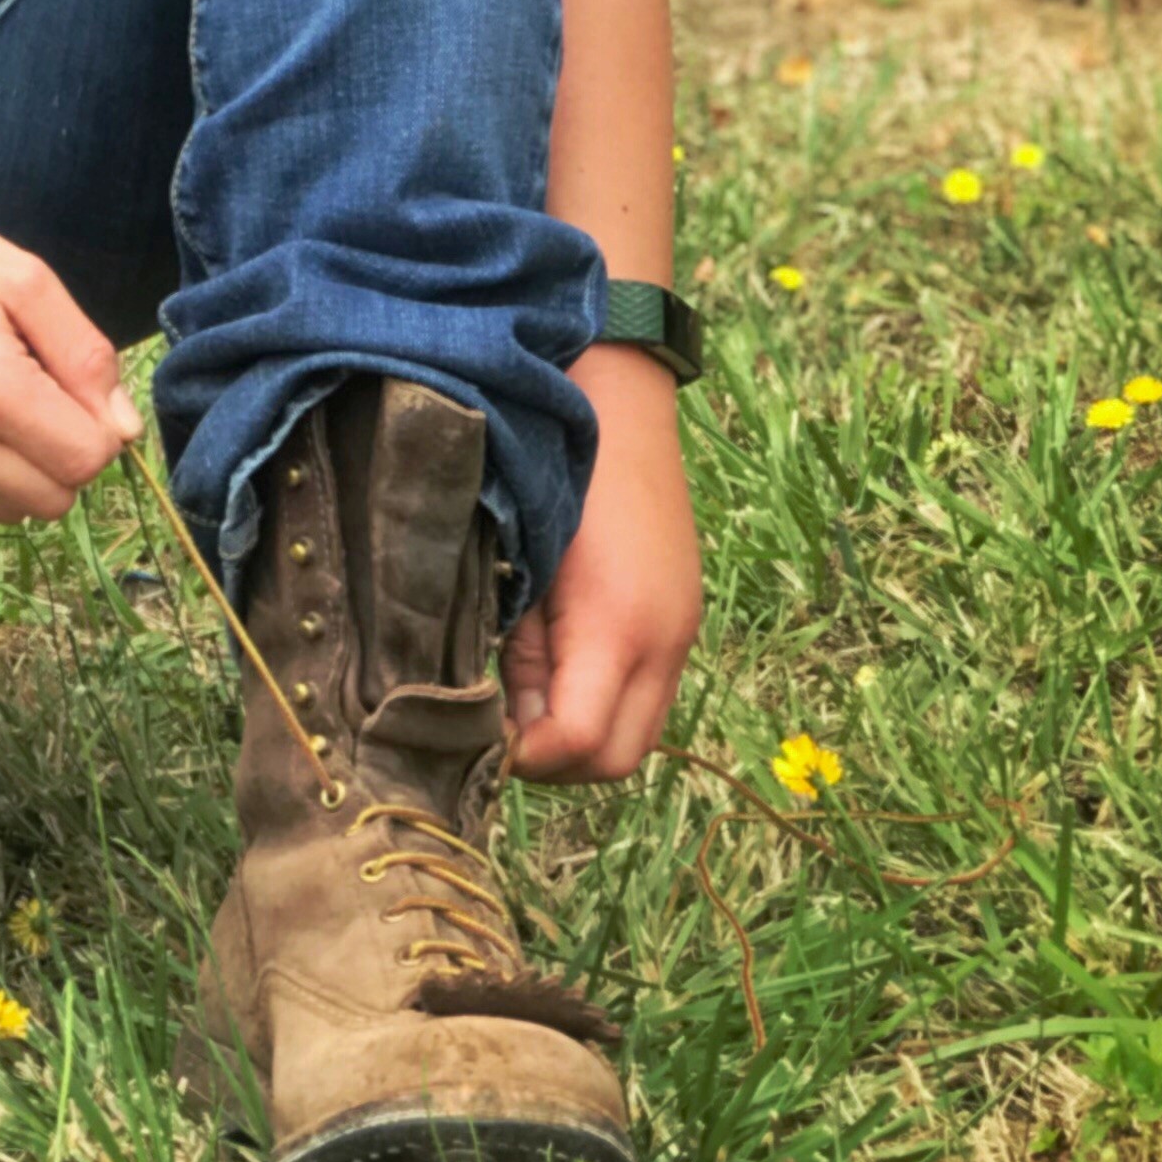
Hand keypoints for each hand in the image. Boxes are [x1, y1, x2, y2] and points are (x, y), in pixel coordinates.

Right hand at [0, 159, 140, 523]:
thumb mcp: (29, 282)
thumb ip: (86, 357)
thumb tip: (124, 432)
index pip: (84, 462)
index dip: (96, 429)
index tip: (72, 389)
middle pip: (51, 501)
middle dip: (62, 456)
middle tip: (37, 396)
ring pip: (8, 512)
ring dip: (19, 470)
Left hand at [501, 347, 700, 783]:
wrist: (616, 401)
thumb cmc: (553, 473)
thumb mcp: (516, 566)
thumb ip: (512, 652)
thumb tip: (500, 725)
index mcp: (618, 627)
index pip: (581, 746)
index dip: (526, 757)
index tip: (479, 739)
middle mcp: (665, 643)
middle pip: (617, 759)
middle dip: (556, 760)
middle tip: (501, 727)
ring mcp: (681, 633)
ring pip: (638, 734)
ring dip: (582, 734)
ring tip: (525, 690)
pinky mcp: (682, 619)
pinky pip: (648, 695)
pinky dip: (605, 701)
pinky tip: (558, 661)